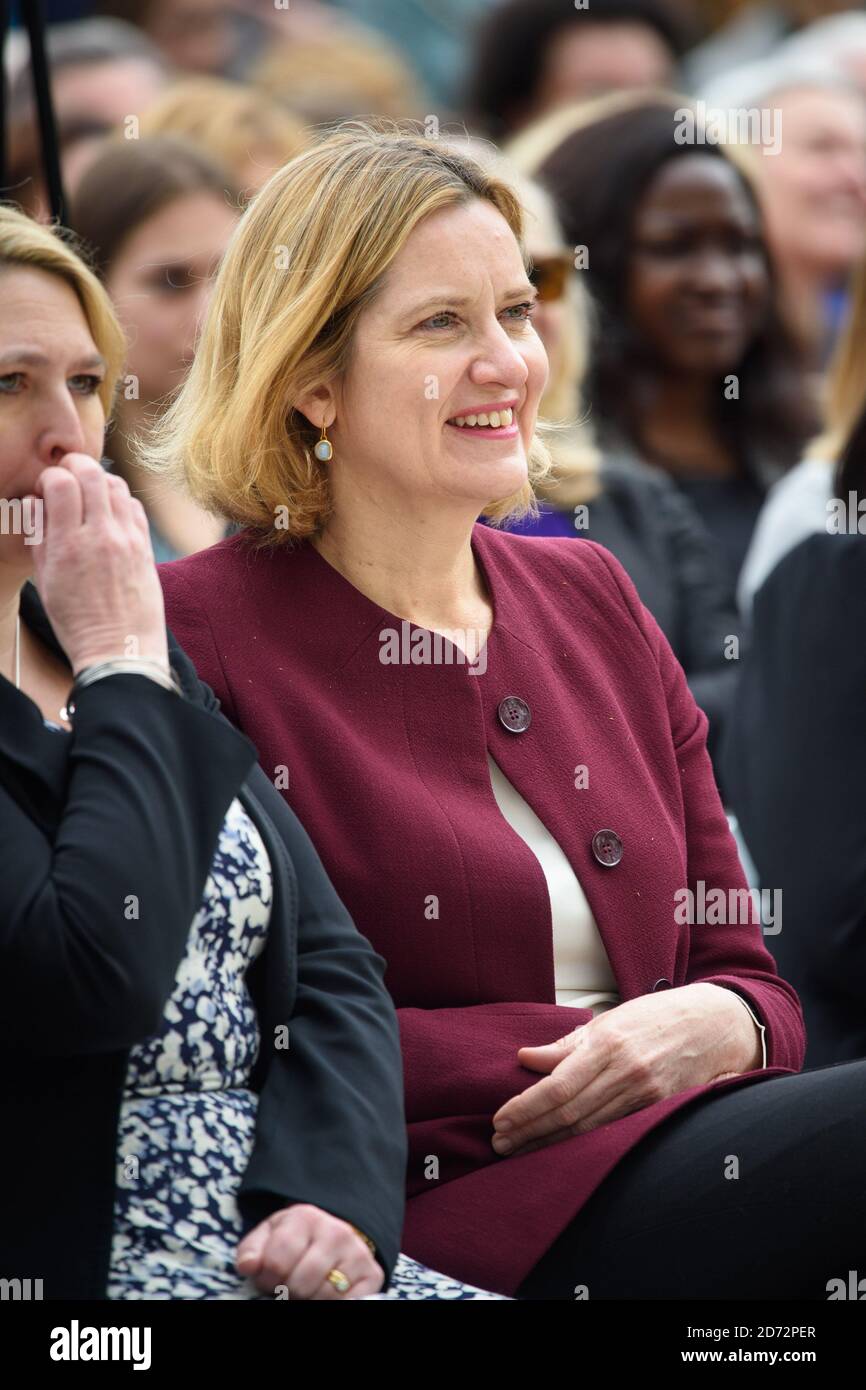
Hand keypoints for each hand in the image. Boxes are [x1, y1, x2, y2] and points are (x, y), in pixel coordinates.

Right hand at [27, 454, 168, 674]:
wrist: (120, 650)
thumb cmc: (76, 621)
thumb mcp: (44, 580)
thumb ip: (38, 536)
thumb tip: (34, 502)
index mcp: (69, 545)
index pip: (61, 482)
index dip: (49, 478)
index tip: (46, 491)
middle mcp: (102, 536)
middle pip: (92, 473)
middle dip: (75, 466)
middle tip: (67, 479)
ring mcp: (128, 540)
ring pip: (116, 485)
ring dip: (98, 481)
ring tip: (87, 497)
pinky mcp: (146, 547)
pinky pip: (134, 506)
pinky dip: (119, 500)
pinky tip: (108, 515)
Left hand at [235, 1203, 383, 1299]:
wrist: (333, 1235)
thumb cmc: (293, 1240)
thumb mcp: (268, 1236)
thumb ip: (251, 1250)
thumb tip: (247, 1266)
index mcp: (305, 1218)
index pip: (277, 1260)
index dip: (266, 1278)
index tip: (268, 1278)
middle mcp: (336, 1231)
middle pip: (301, 1282)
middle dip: (288, 1291)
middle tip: (286, 1286)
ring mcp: (357, 1253)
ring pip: (325, 1295)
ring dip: (309, 1299)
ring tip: (304, 1289)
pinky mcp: (372, 1274)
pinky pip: (348, 1303)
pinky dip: (332, 1303)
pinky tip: (324, 1293)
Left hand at [489, 983, 760, 1157]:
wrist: (715, 1024)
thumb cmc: (655, 1017)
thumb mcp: (608, 1020)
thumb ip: (566, 1044)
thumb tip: (525, 1058)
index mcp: (609, 1045)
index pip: (557, 1087)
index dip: (525, 1107)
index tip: (500, 1118)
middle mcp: (627, 1073)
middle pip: (569, 1114)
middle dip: (530, 1131)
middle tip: (500, 1142)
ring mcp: (646, 1095)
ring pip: (589, 1129)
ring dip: (550, 1142)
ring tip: (519, 1149)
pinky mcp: (659, 1109)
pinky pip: (613, 1130)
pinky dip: (583, 1142)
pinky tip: (560, 1148)